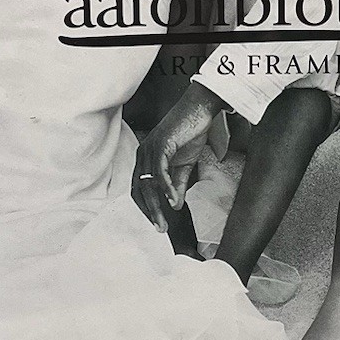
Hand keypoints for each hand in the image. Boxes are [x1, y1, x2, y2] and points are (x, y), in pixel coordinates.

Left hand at [132, 84, 223, 227]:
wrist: (200, 109)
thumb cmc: (191, 132)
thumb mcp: (185, 164)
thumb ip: (178, 184)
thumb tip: (174, 205)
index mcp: (146, 158)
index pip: (139, 188)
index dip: (146, 207)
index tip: (156, 223)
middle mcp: (143, 154)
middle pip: (140, 189)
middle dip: (149, 211)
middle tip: (160, 229)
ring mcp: (150, 148)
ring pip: (148, 183)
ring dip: (156, 205)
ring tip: (164, 222)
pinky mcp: (161, 144)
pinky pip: (160, 171)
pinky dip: (166, 188)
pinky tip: (173, 200)